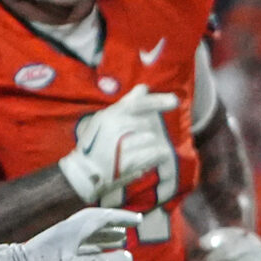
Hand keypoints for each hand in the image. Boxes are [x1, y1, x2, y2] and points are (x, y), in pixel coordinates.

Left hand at [0, 207, 141, 260]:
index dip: (122, 218)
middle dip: (115, 224)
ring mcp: (58, 243)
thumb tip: (130, 259)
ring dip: (105, 236)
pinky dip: (93, 248)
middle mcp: (67, 233)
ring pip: (87, 235)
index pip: (103, 217)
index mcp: (73, 230)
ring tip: (120, 240)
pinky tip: (96, 257)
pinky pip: (79, 247)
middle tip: (132, 226)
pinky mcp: (52, 255)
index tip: (139, 219)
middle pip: (95, 223)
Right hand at [58, 86, 179, 204]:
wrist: (84, 172)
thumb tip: (143, 88)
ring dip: (150, 145)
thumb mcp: (104, 120)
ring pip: (150, 138)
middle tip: (134, 141)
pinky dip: (154, 156)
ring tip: (135, 152)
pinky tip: (144, 161)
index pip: (138, 104)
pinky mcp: (127, 162)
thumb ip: (126, 104)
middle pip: (147, 123)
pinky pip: (152, 154)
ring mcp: (120, 145)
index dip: (157, 101)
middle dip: (147, 131)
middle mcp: (114, 127)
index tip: (175, 102)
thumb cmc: (95, 144)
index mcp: (109, 115)